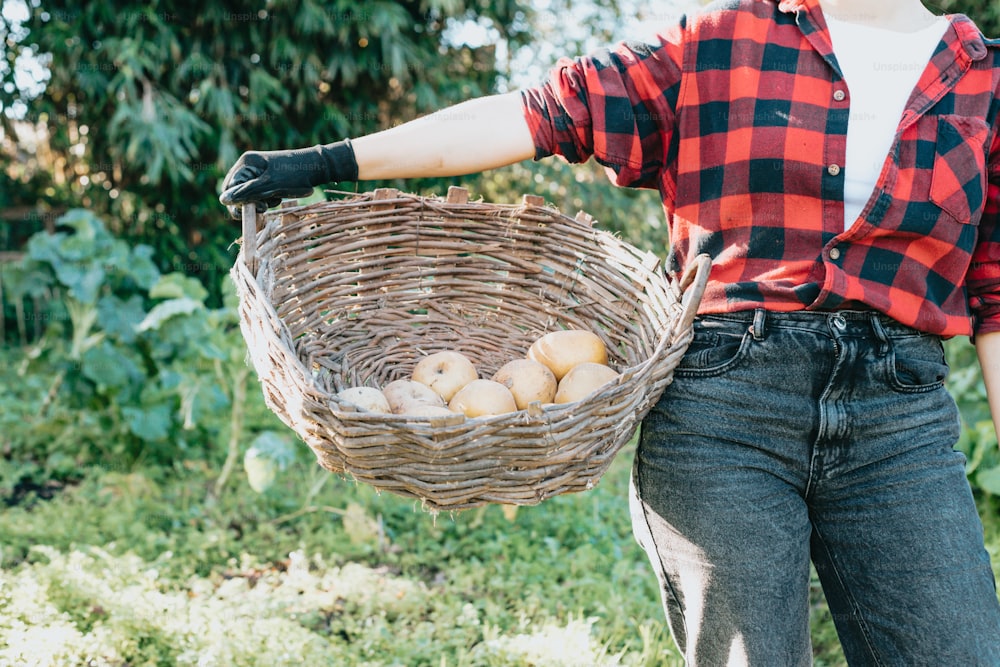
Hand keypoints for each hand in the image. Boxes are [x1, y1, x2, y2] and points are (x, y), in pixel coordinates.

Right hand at [219, 140, 357, 217]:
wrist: (318, 168)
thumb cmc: (295, 176)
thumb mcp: (270, 186)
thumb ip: (247, 193)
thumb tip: (223, 200)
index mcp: (246, 163)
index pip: (229, 188)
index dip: (239, 202)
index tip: (257, 208)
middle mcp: (249, 166)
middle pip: (238, 192)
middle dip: (250, 202)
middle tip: (265, 206)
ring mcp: (257, 172)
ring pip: (249, 196)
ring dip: (261, 201)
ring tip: (277, 197)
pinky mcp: (266, 179)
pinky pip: (259, 194)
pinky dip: (268, 199)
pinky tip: (279, 196)